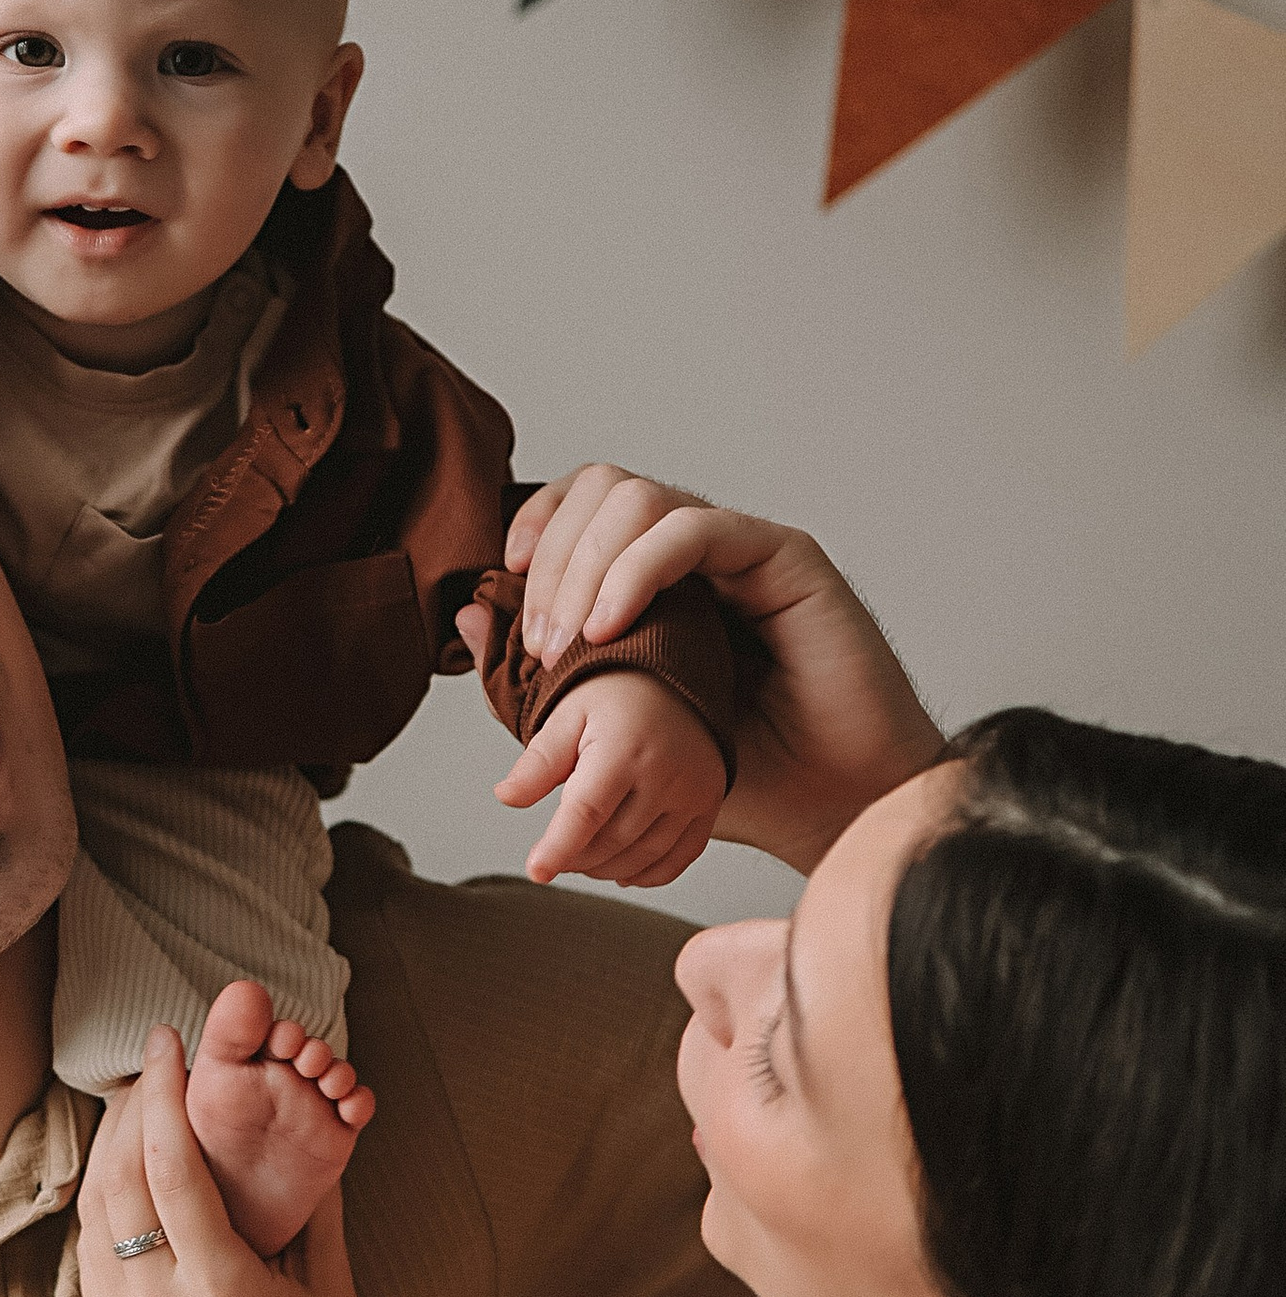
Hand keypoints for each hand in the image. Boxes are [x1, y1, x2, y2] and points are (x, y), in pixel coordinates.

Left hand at [81, 1032, 403, 1296]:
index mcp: (221, 1293)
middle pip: (117, 1184)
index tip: (167, 1044)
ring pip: (93, 1220)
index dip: (162, 1095)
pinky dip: (105, 1208)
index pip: (169, 1168)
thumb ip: (307, 1202)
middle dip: (127, 1112)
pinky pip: (94, 1261)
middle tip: (149, 1065)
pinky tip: (126, 1176)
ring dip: (107, 1155)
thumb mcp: (330, 1286)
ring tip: (133, 1108)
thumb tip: (294, 1119)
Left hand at [477, 467, 944, 876]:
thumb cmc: (738, 772)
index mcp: (658, 577)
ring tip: (566, 645)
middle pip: (603, 491)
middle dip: (551, 558)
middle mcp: (698, 551)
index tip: (502, 579)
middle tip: (535, 643)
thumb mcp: (613, 724)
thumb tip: (467, 613)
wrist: (831, 805)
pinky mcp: (783, 557)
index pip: (585, 506)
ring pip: (640, 498)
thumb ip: (543, 672)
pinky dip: (635, 570)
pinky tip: (606, 629)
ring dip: (584, 566)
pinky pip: (693, 528)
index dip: (537, 524)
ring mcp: (740, 548)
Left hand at [492, 669, 726, 888]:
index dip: (559, 847)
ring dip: (606, 869)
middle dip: (576, 858)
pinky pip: (680, 858)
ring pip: (644, 855)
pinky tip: (622, 870)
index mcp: (624, 747)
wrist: (675, 678)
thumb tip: (507, 797)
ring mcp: (693, 792)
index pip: (586, 812)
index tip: (536, 871)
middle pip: (612, 840)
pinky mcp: (709, 804)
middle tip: (554, 855)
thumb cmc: (616, 695)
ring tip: (582, 859)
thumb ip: (539, 761)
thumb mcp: (568, 715)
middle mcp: (665, 773)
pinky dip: (647, 874)